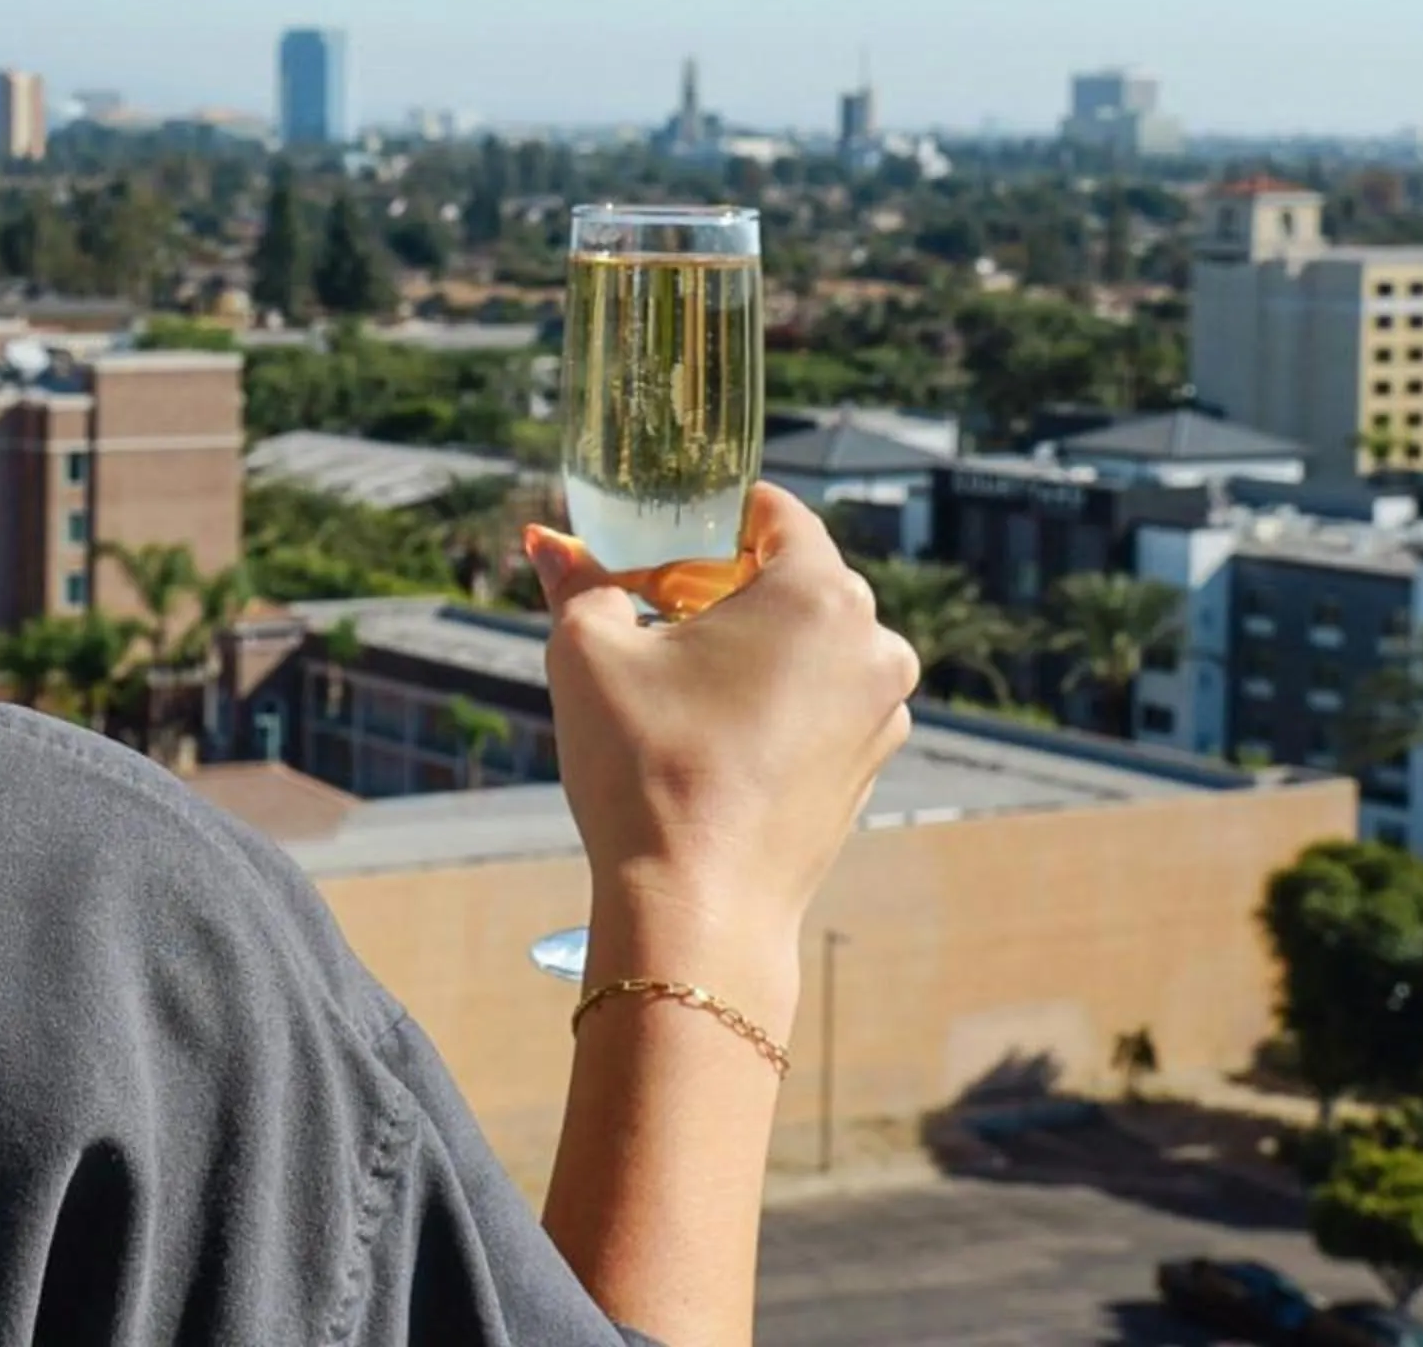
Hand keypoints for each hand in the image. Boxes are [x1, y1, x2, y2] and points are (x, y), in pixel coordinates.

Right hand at [525, 486, 916, 1019]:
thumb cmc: (645, 769)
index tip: (651, 545)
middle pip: (791, 578)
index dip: (702, 519)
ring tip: (670, 679)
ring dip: (745, 644)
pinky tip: (705, 732)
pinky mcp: (868, 768)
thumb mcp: (590, 652)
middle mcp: (872, 646)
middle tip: (646, 611)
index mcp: (820, 595)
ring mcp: (880, 713)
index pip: (771, 513)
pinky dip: (769, 698)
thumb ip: (577, 580)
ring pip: (806, 644)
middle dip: (718, 583)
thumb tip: (543, 540)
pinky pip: (818, 702)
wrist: (697, 909)